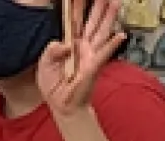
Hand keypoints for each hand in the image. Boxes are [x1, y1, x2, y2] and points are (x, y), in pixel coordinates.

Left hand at [38, 0, 126, 116]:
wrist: (62, 105)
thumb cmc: (55, 86)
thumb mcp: (43, 64)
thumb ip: (51, 50)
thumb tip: (65, 43)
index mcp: (70, 43)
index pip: (74, 20)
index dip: (77, 7)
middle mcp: (83, 46)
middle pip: (92, 21)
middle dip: (97, 6)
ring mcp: (90, 55)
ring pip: (101, 32)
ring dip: (108, 18)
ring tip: (114, 3)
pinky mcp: (94, 66)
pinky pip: (104, 53)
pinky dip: (112, 44)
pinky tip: (121, 35)